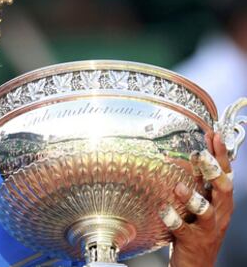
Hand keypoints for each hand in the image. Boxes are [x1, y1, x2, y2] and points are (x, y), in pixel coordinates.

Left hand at [161, 132, 233, 266]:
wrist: (197, 265)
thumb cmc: (197, 231)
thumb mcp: (203, 205)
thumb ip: (201, 184)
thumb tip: (195, 157)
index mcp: (221, 203)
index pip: (226, 174)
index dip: (221, 155)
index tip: (214, 135)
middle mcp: (219, 214)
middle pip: (223, 190)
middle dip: (214, 171)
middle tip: (202, 155)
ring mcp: (206, 229)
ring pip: (206, 212)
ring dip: (194, 198)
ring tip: (180, 187)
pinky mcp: (192, 241)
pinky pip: (183, 230)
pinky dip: (174, 219)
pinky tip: (164, 210)